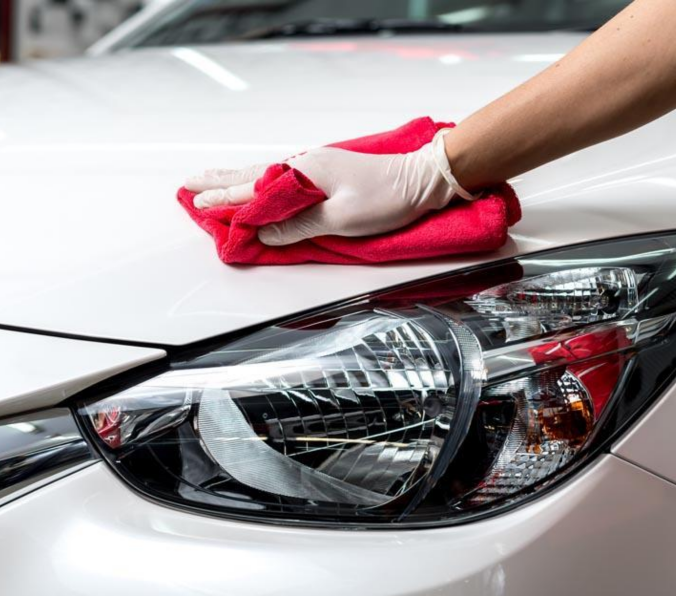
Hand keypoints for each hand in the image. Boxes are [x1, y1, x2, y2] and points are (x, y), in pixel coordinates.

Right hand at [185, 133, 471, 245]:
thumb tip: (264, 233)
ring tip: (209, 181)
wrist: (419, 180)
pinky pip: (278, 179)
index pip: (254, 190)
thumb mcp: (341, 218)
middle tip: (188, 185)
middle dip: (218, 182)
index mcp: (304, 173)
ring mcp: (312, 168)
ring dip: (233, 179)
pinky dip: (257, 182)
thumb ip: (299, 225)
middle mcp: (303, 165)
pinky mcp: (322, 175)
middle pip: (250, 175)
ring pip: (262, 174)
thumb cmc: (385, 198)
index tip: (198, 206)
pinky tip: (252, 184)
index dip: (225, 201)